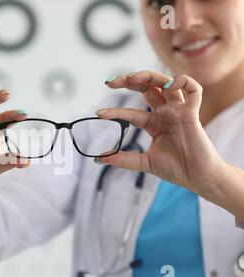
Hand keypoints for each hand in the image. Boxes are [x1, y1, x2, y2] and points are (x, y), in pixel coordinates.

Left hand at [97, 70, 227, 194]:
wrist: (197, 178)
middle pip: (148, 88)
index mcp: (153, 123)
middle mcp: (165, 113)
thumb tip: (99, 159)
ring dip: (149, 76)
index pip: (131, 112)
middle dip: (130, 80)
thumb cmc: (176, 168)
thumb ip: (123, 159)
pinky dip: (184, 81)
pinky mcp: (192, 113)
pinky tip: (170, 85)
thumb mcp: (144, 162)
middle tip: (113, 82)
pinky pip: (194, 90)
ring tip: (132, 78)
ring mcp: (178, 111)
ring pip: (166, 83)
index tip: (99, 113)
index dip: (115, 111)